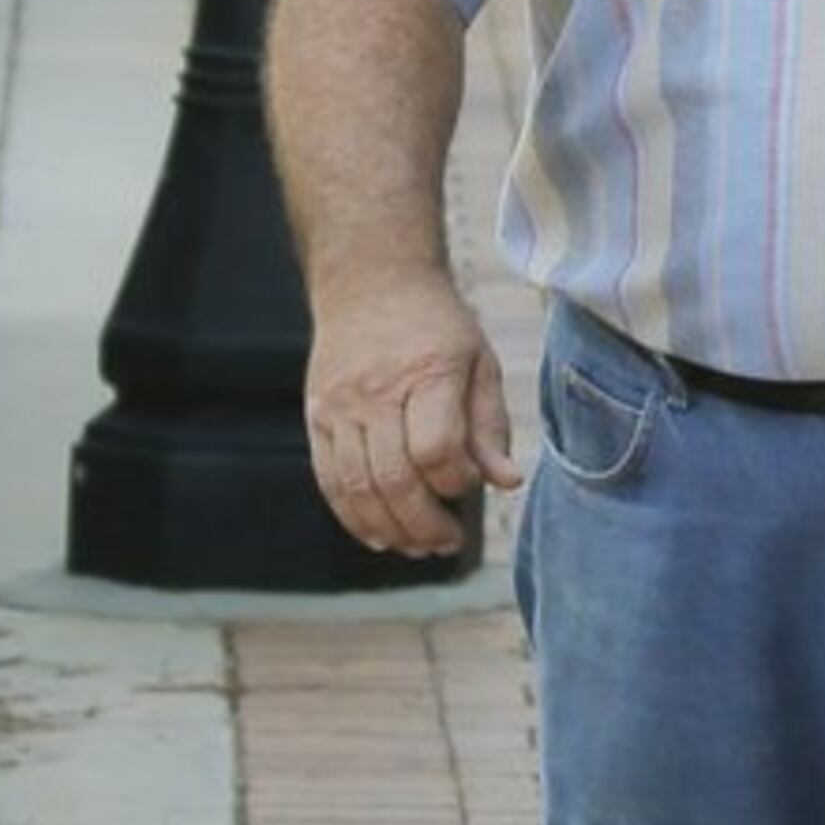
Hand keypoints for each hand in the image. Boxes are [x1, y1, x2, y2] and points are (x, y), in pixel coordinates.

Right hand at [306, 262, 516, 555]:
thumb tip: (506, 483)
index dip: (457, 481)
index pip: (437, 448)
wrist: (370, 279)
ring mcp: (340, 405)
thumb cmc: (436, 325)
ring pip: (356, 487)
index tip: (472, 484)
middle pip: (394, 478)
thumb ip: (491, 425)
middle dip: (424, 523)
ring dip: (388, 529)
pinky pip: (329, 480)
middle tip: (446, 542)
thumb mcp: (480, 362)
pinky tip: (378, 534)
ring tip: (417, 546)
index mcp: (427, 372)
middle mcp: (376, 391)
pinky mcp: (318, 416)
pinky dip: (352, 516)